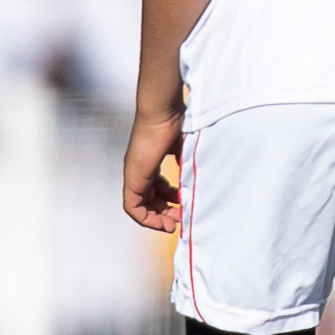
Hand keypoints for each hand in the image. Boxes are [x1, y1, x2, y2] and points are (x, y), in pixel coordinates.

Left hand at [123, 108, 186, 231]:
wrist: (163, 111)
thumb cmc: (177, 122)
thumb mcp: (186, 149)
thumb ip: (189, 163)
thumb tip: (202, 177)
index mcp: (150, 161)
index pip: (155, 188)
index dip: (168, 200)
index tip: (183, 205)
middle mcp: (139, 169)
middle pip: (148, 199)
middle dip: (165, 212)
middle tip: (180, 219)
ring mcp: (134, 173)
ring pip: (140, 205)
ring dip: (157, 218)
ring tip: (174, 223)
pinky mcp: (132, 178)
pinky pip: (132, 207)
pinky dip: (146, 218)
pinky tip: (163, 222)